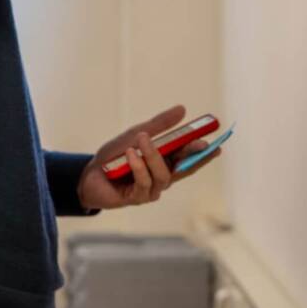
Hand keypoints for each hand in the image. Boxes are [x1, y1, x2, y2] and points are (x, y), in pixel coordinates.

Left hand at [76, 105, 221, 210]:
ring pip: (163, 174)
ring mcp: (151, 190)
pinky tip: (130, 155)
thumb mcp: (138, 133)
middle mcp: (162, 178)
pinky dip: (138, 167)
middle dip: (193, 156)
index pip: (190, 158)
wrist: (89, 172)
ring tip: (141, 140)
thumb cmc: (115, 155)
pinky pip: (144, 182)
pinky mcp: (137, 198)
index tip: (218, 143)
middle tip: (199, 143)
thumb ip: (160, 125)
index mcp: (166, 162)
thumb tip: (183, 109)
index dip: (204, 152)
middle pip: (184, 169)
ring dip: (153, 155)